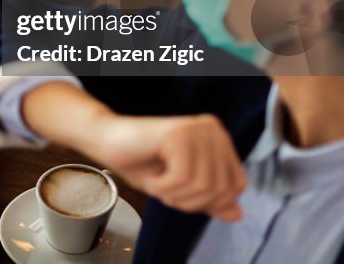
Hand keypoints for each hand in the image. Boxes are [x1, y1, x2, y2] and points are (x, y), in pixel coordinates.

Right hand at [22, 82, 245, 221]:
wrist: (107, 141)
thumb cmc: (142, 162)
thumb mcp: (182, 188)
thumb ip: (211, 200)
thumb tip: (237, 214)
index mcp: (219, 139)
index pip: (236, 185)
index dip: (209, 202)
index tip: (180, 192)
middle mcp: (213, 130)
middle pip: (222, 189)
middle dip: (190, 201)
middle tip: (164, 188)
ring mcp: (196, 129)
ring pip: (203, 186)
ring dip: (174, 195)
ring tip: (156, 182)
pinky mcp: (177, 133)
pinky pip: (182, 178)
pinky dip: (162, 187)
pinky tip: (151, 176)